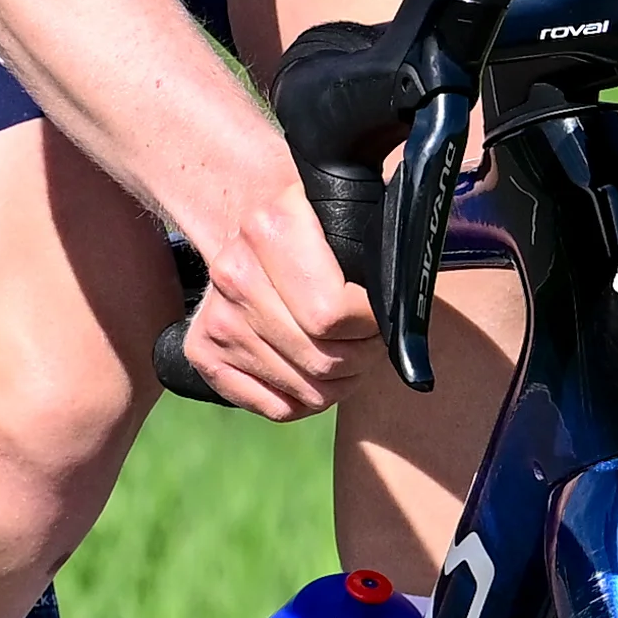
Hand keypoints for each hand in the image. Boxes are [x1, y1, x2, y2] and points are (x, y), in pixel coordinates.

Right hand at [181, 175, 377, 418]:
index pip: (333, 315)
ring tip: (349, 354)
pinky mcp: (202, 352)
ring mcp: (216, 318)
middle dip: (362, 356)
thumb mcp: (348, 209)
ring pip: (306, 392)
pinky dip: (308, 401)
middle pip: (322, 360)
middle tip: (371, 340)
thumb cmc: (315, 220)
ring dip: (341, 382)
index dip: (371, 324)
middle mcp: (234, 275)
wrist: (245, 215)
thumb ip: (379, 238)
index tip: (382, 315)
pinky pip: (277, 408)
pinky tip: (317, 371)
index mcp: (270, 228)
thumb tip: (415, 278)